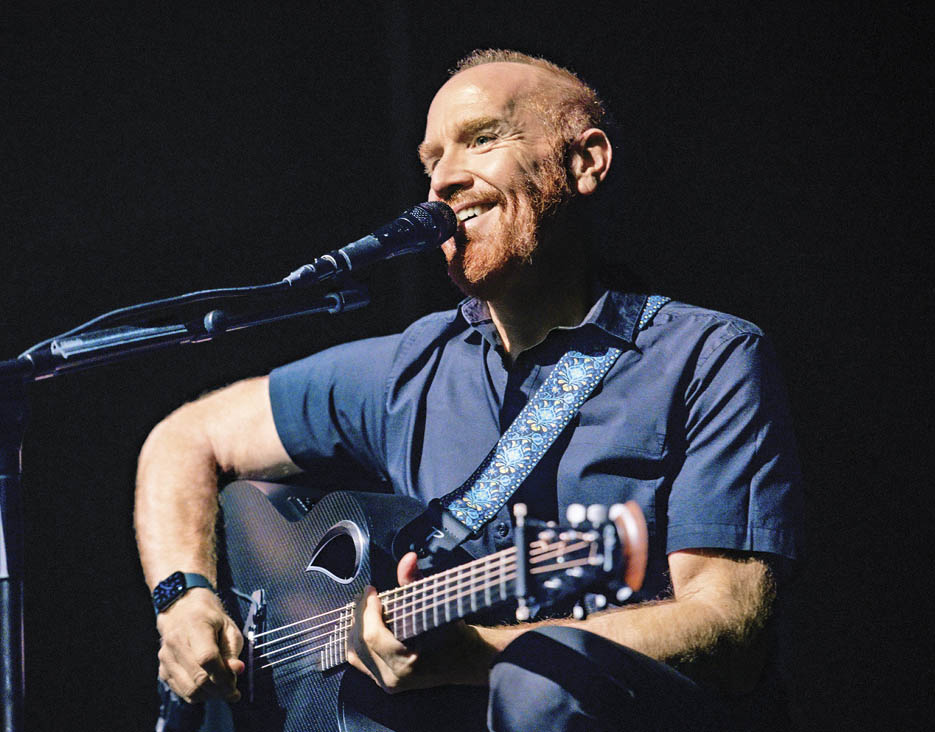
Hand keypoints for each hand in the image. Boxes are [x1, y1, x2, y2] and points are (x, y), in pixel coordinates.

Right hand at [156, 588, 244, 702]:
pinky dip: (198, 694)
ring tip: (223, 690)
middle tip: (233, 692)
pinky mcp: (163, 669)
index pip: (207, 658)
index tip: (236, 684)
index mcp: (194, 625)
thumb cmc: (210, 619)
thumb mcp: (228, 628)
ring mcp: (166, 657)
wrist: (182, 610)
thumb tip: (237, 670)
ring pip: (189, 689)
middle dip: (219, 690)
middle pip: (198, 678)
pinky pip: (181, 690)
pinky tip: (209, 688)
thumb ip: (232, 650)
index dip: (223, 675)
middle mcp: (175, 642)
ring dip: (209, 695)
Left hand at [345, 552, 493, 692]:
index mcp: (407, 663)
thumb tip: (408, 559)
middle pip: (360, 642)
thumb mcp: (438, 605)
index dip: (367, 609)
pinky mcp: (385, 683)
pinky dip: (358, 640)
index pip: (372, 635)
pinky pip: (360, 660)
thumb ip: (416, 582)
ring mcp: (388, 683)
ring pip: (355, 652)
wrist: (466, 660)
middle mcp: (394, 677)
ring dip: (357, 627)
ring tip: (364, 607)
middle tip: (367, 595)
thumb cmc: (455, 633)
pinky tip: (365, 624)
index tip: (371, 590)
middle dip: (360, 614)